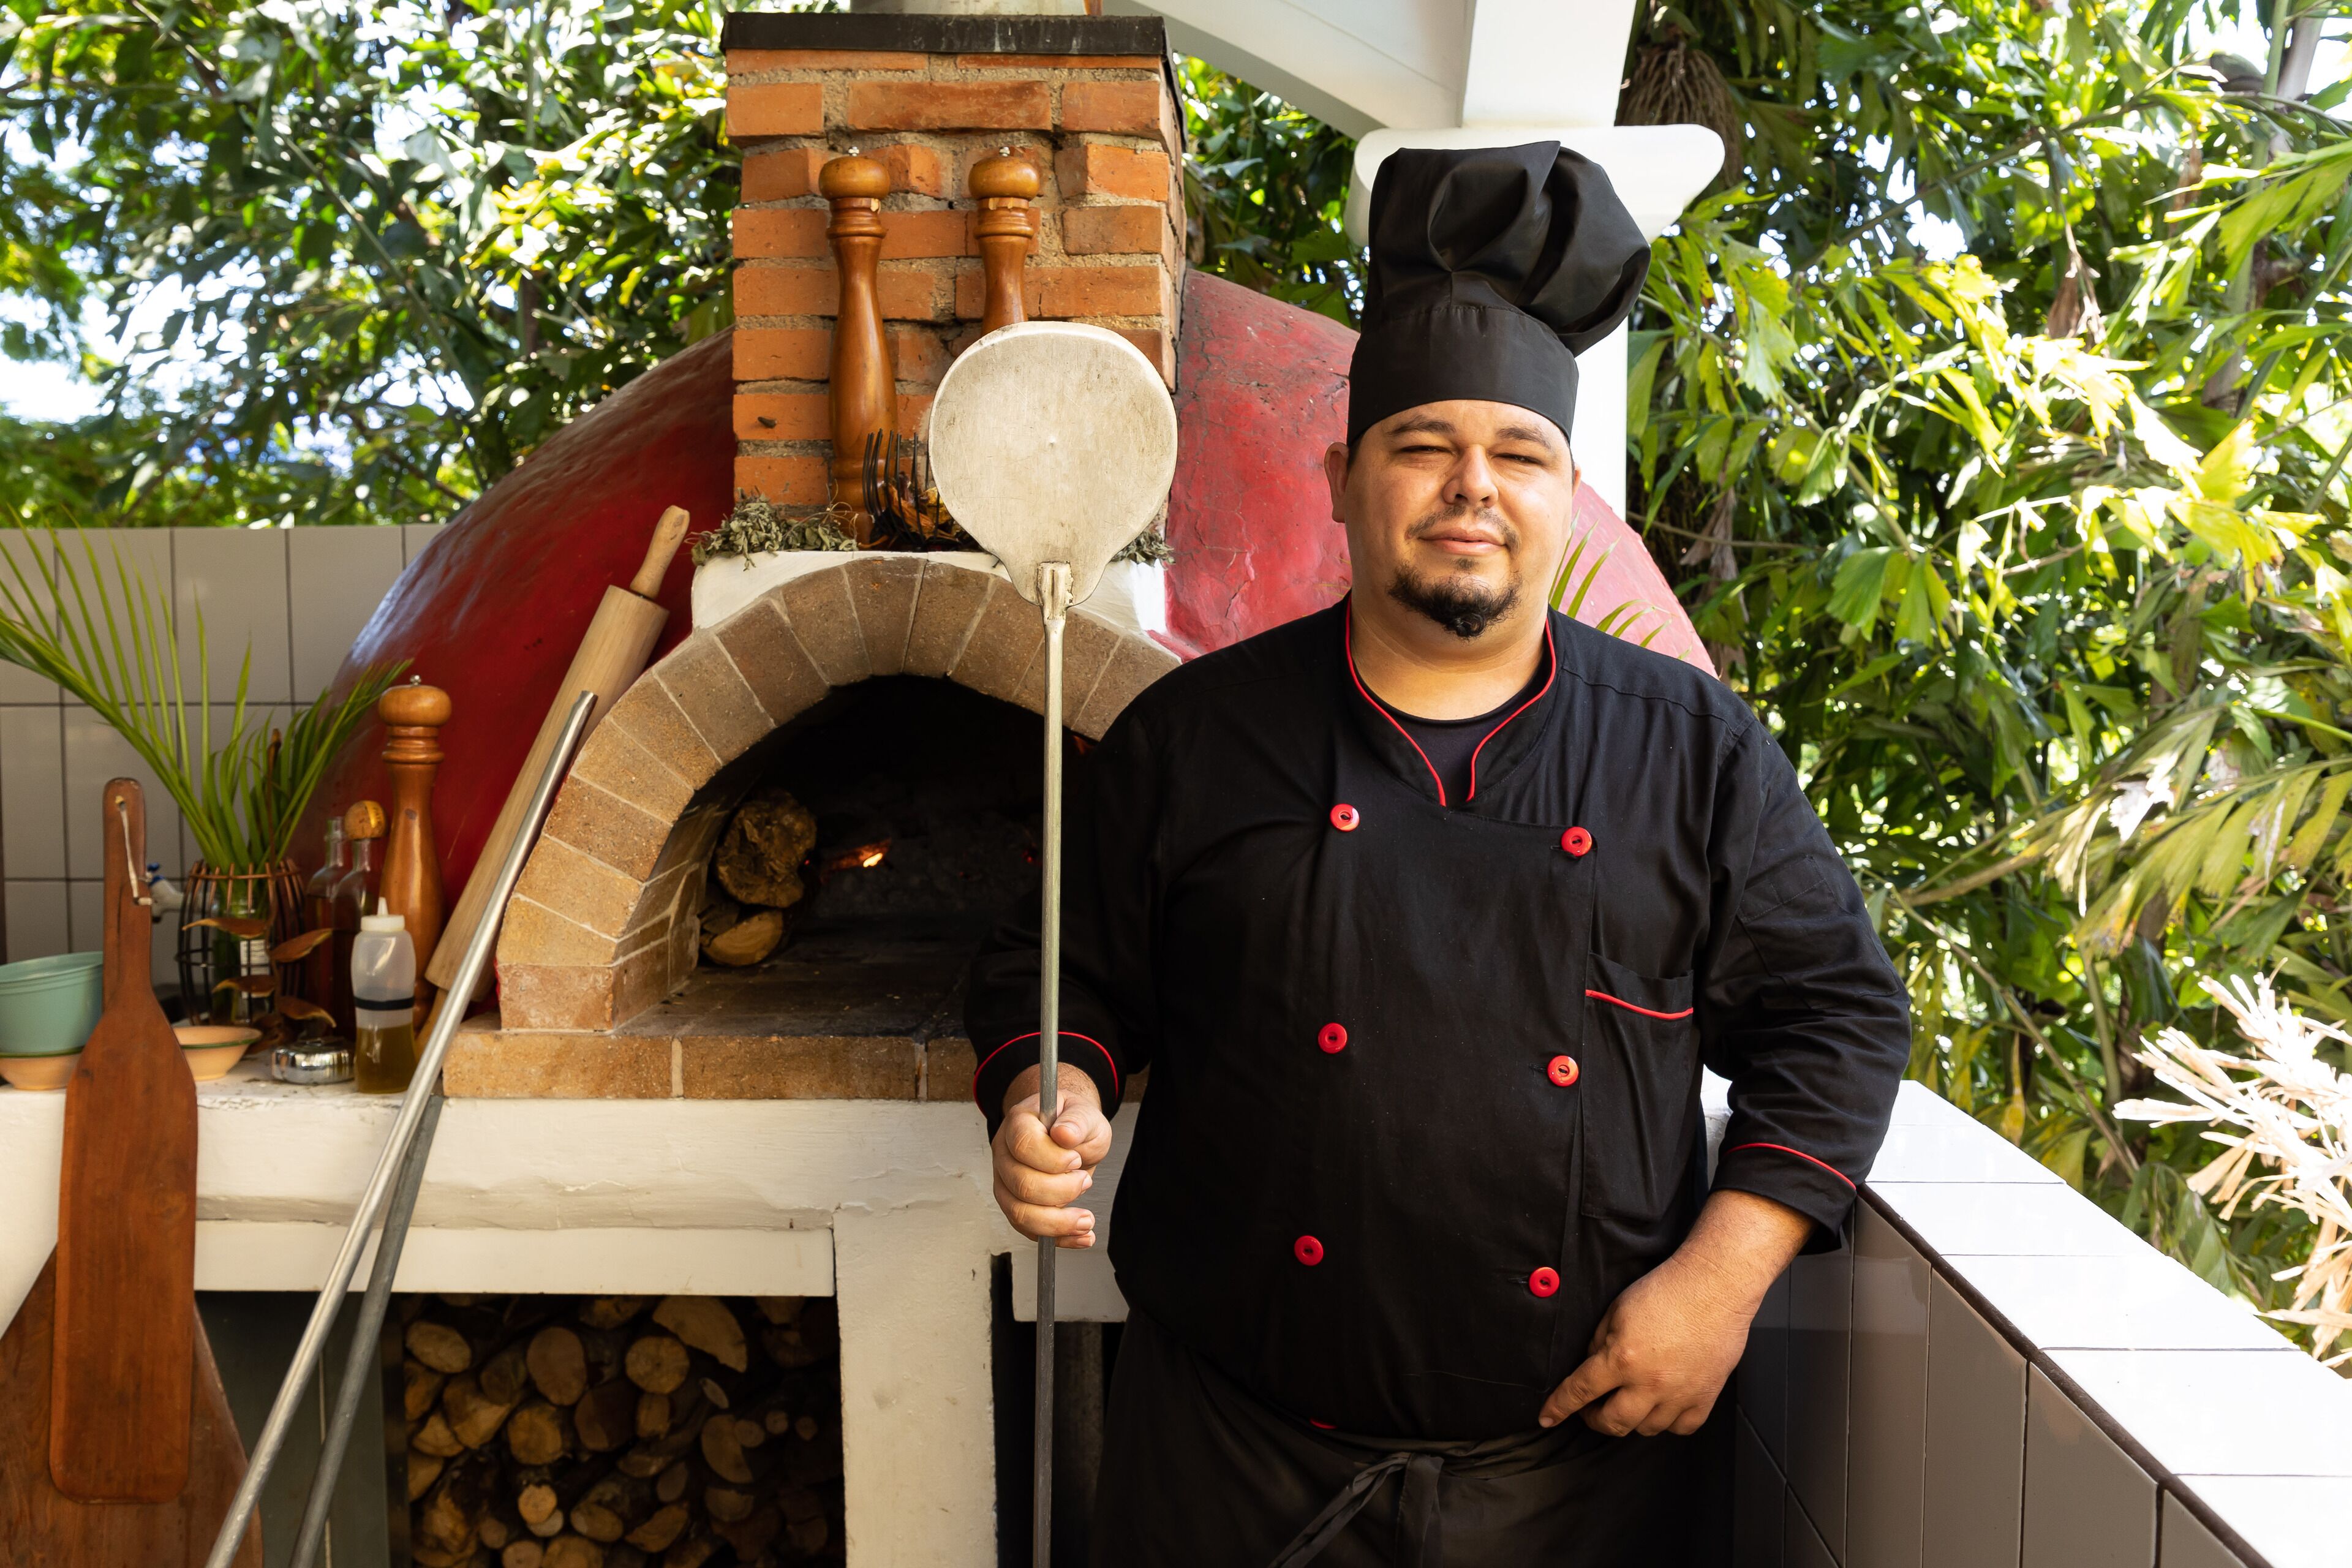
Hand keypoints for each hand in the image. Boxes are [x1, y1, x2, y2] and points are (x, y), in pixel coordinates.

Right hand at [992, 1063, 1114, 1248]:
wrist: (1071, 1136)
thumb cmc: (1074, 1124)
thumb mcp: (1085, 1115)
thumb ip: (1077, 1122)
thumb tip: (1065, 1134)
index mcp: (1018, 1122)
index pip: (1023, 1145)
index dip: (1052, 1159)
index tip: (1076, 1160)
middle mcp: (1004, 1153)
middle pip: (1021, 1184)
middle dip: (1060, 1191)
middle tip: (1084, 1181)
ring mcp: (1005, 1182)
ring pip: (1019, 1213)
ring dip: (1057, 1223)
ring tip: (1086, 1219)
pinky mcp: (1015, 1205)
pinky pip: (1029, 1230)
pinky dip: (1058, 1239)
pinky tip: (1081, 1237)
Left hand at [1538, 1189, 1810, 1435]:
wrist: (1715, 1285)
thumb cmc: (1667, 1290)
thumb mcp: (1617, 1310)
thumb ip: (1599, 1343)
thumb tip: (1590, 1368)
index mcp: (1622, 1358)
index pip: (1580, 1391)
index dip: (1559, 1407)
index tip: (1547, 1418)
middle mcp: (1650, 1384)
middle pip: (1612, 1423)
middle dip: (1594, 1419)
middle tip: (1591, 1408)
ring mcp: (1680, 1395)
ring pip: (1646, 1429)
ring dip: (1631, 1419)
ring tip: (1629, 1401)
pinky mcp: (1705, 1397)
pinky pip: (1681, 1428)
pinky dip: (1667, 1422)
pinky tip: (1662, 1406)